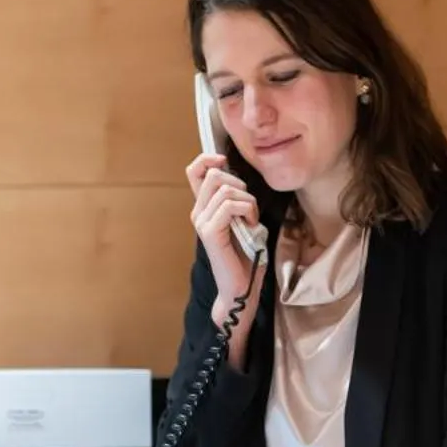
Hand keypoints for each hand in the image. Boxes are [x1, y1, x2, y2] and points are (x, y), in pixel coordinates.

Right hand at [186, 152, 261, 304]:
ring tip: (252, 219)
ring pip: (226, 189)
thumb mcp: (243, 220)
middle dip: (239, 184)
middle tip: (249, 206)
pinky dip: (248, 211)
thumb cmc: (246, 255)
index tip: (224, 161)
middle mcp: (198, 212)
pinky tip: (251, 225)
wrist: (242, 287)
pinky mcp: (210, 232)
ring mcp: (202, 222)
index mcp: (204, 207)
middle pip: (214, 175)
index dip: (208, 159)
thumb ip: (236, 200)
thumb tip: (240, 179)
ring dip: (248, 201)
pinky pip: (231, 206)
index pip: (194, 171)